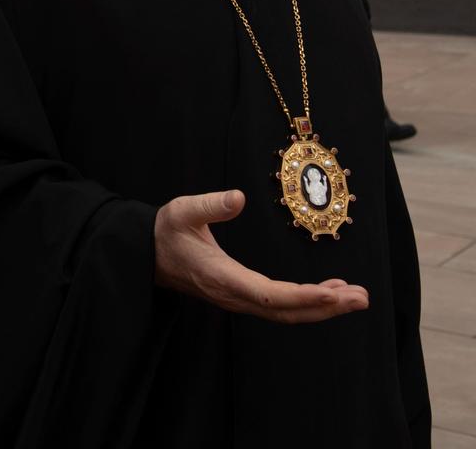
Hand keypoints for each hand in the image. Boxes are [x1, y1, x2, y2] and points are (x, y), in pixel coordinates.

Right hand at [153, 189, 367, 323]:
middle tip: (362, 298)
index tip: (333, 294)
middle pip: (287, 312)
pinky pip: (280, 307)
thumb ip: (210, 205)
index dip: (303, 297)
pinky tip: (328, 292)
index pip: (270, 296)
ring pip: (287, 313)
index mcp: (223, 277)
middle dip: (326, 307)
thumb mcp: (181, 211)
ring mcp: (239, 299)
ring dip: (322, 307)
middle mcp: (234, 295)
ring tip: (356, 296)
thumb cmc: (165, 231)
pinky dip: (308, 303)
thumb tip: (239, 197)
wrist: (147, 254)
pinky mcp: (242, 296)